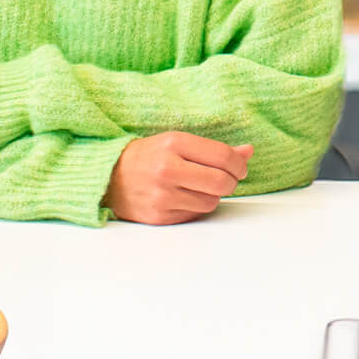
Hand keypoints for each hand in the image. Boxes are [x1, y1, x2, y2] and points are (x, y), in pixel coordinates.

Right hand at [107, 132, 253, 225]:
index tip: (240, 167)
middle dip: (231, 182)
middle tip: (226, 179)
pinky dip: (196, 206)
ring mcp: (162, 195)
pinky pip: (195, 214)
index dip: (239, 164)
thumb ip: (215, 149)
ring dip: (212, 195)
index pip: (223, 156)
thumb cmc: (149, 156)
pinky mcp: (159, 216)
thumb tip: (248, 151)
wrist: (109, 177)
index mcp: (174, 143)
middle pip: (221, 182)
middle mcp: (167, 169)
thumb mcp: (178, 142)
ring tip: (198, 186)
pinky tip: (184, 197)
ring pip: (211, 201)